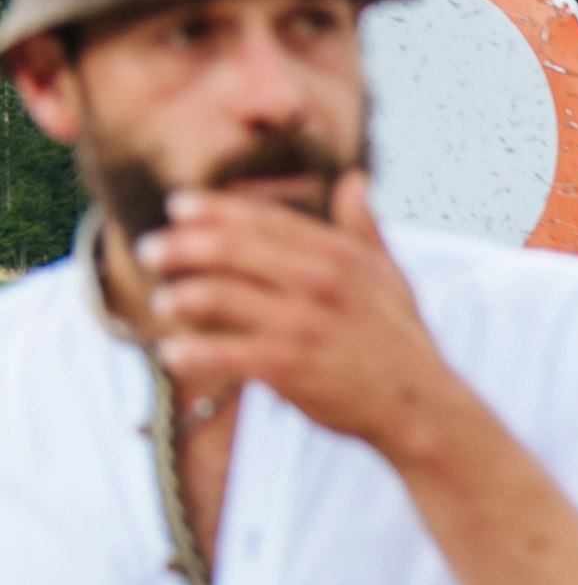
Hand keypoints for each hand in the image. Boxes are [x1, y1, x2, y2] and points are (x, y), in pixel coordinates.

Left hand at [139, 173, 466, 456]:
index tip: (179, 207)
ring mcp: (304, 324)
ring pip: (218, 297)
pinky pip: (225, 352)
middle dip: (181, 246)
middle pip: (231, 250)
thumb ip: (365, 228)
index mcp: (340, 255)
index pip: (264, 221)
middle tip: (150, 250)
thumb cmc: (400, 340)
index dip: (215, 210)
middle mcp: (320, 282)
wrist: (420, 404)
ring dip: (180, 297)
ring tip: (163, 301)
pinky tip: (174, 352)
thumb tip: (354, 180)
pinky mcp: (290, 366)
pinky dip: (194, 351)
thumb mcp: (391, 276)